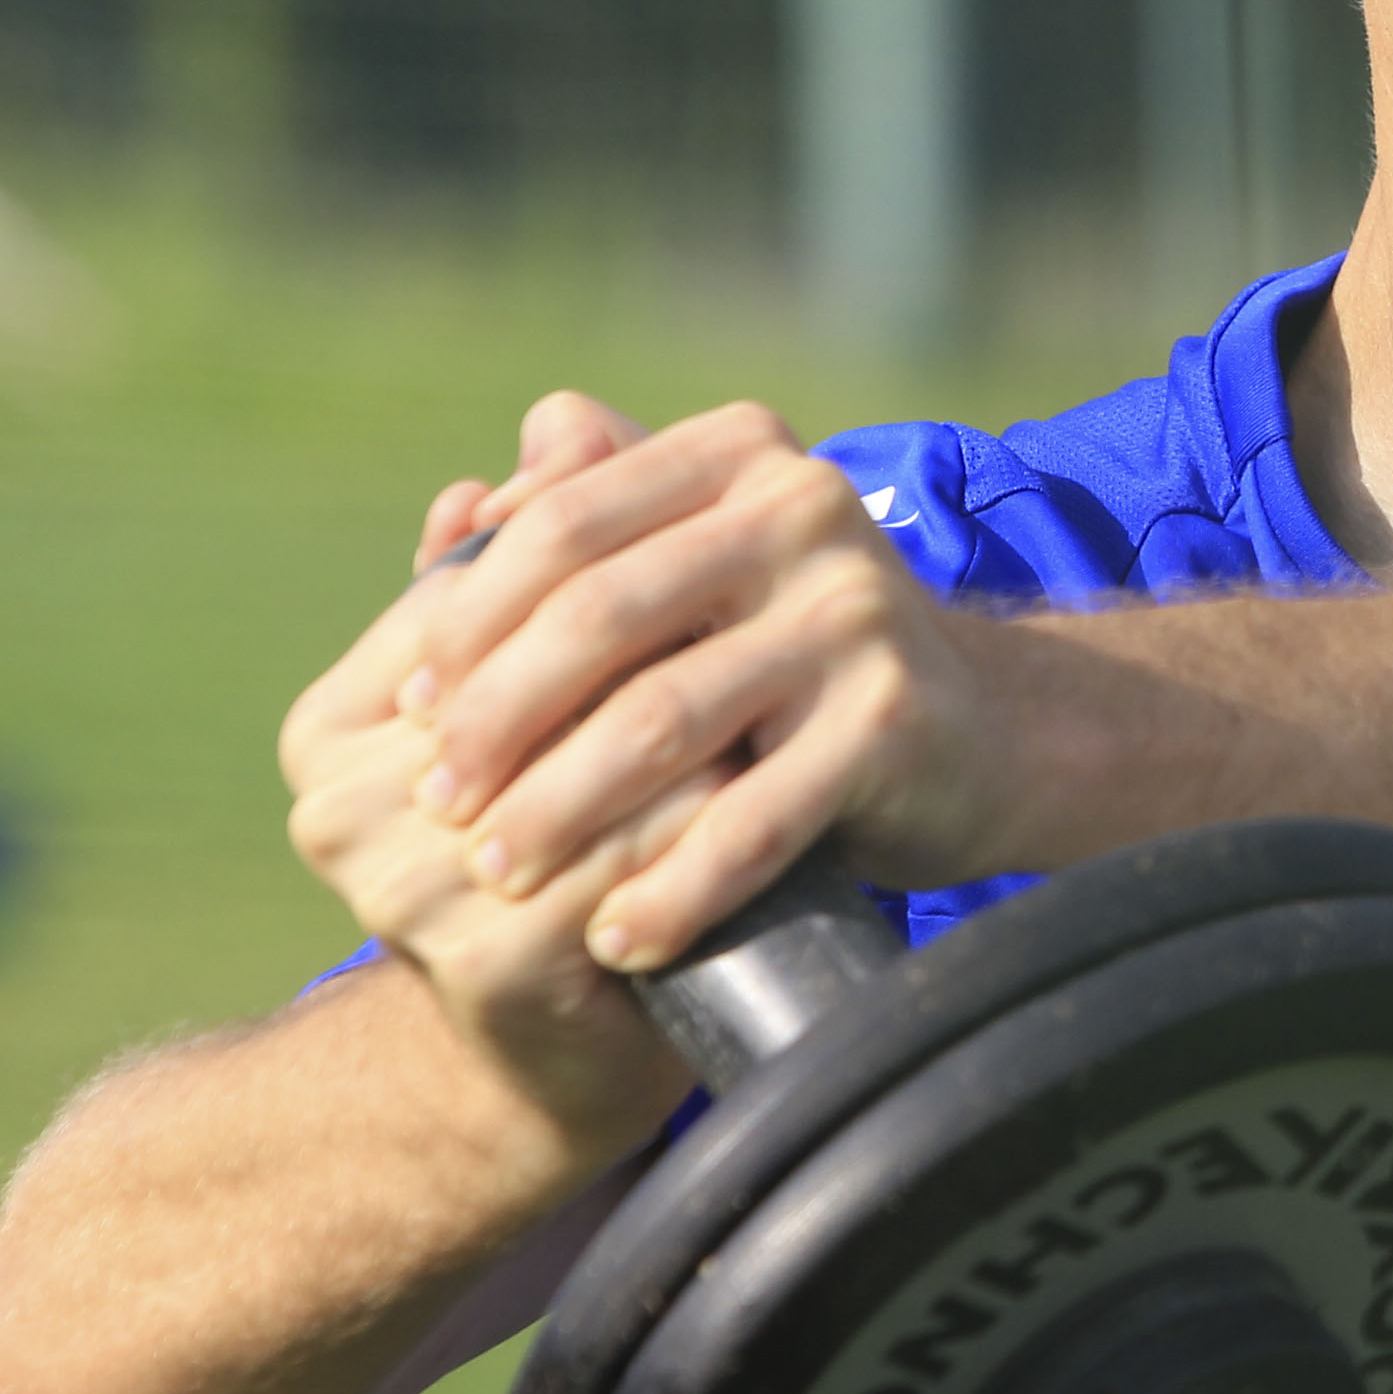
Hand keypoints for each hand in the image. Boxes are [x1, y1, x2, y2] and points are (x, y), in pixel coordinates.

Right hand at [274, 390, 698, 1150]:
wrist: (556, 1040)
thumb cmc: (560, 837)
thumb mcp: (550, 690)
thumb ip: (543, 562)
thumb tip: (558, 421)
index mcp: (330, 725)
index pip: (470, 605)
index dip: (591, 563)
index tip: (697, 519)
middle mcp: (336, 806)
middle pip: (521, 684)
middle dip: (644, 638)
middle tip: (758, 590)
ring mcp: (398, 894)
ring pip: (573, 771)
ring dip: (683, 730)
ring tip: (778, 685)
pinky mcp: (479, 967)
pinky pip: (612, 870)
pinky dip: (696, 831)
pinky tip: (768, 796)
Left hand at [397, 403, 1013, 974]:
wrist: (986, 734)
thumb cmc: (792, 652)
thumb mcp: (700, 567)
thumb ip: (587, 520)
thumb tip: (453, 506)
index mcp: (739, 453)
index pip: (565, 524)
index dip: (469, 618)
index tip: (406, 709)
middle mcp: (803, 509)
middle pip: (601, 617)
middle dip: (499, 721)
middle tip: (435, 806)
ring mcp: (854, 614)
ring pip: (664, 722)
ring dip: (563, 811)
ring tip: (499, 876)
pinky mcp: (893, 720)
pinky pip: (755, 820)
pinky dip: (676, 889)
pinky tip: (617, 939)